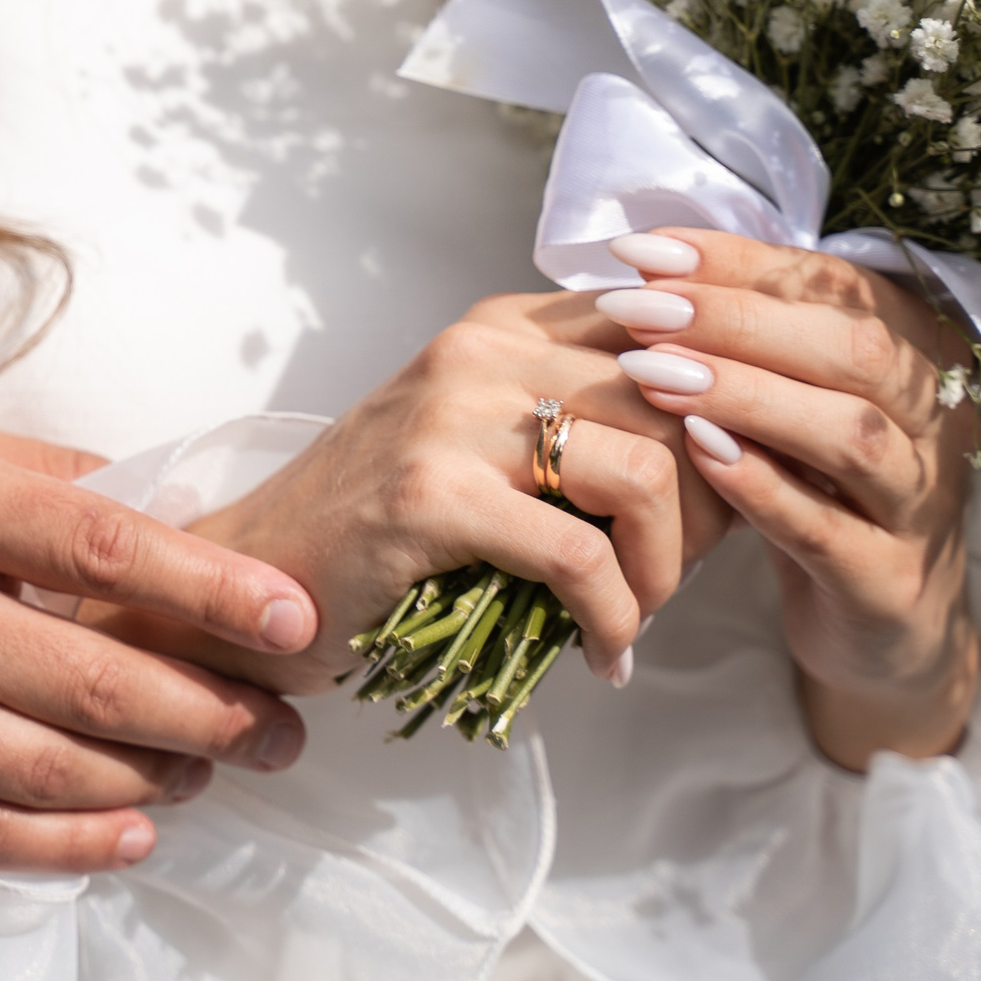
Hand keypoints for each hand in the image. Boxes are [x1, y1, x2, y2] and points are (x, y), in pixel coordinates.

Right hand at [0, 412, 317, 871]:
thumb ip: (13, 468)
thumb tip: (140, 496)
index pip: (104, 544)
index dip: (215, 586)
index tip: (295, 614)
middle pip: (97, 674)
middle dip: (216, 709)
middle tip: (287, 724)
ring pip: (51, 764)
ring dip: (157, 776)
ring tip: (215, 771)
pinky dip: (70, 840)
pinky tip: (129, 831)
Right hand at [151, 297, 723, 695]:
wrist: (256, 573)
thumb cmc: (380, 521)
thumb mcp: (483, 437)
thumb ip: (579, 416)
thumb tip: (723, 448)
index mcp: (503, 324)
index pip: (671, 334)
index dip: (722, 418)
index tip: (720, 498)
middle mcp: (481, 348)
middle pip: (678, 402)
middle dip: (711, 506)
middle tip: (681, 576)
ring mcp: (451, 417)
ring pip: (644, 473)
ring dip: (667, 568)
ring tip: (640, 616)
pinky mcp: (429, 496)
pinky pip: (579, 558)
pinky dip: (614, 619)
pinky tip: (603, 656)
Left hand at [594, 228, 980, 769]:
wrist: (883, 626)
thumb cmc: (819, 490)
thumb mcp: (789, 406)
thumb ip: (748, 342)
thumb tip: (650, 269)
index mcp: (919, 355)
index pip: (835, 287)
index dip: (738, 261)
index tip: (643, 250)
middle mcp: (938, 420)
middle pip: (853, 349)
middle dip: (736, 320)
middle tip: (638, 308)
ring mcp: (922, 504)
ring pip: (850, 433)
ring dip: (745, 395)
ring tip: (651, 372)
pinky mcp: (889, 581)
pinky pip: (827, 528)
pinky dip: (761, 487)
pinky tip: (696, 454)